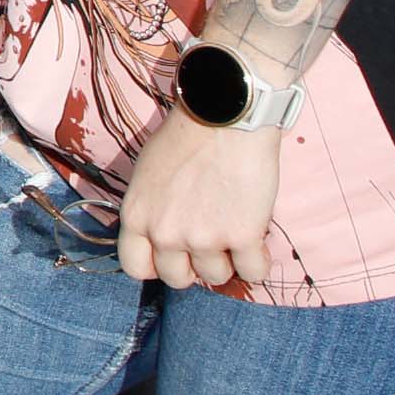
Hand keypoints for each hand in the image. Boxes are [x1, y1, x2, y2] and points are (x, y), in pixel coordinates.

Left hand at [116, 108, 280, 291]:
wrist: (225, 116)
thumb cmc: (187, 136)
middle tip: (209, 243)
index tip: (174, 256)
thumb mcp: (147, 174)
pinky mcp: (242, 236)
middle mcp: (165, 233)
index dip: (158, 265)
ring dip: (228, 260)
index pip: (136, 268)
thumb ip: (151, 209)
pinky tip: (258, 242)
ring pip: (216, 277)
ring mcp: (203, 238)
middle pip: (177, 278)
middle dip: (194, 266)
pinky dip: (258, 262)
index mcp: (136, 216)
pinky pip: (253, 273)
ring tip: (234, 231)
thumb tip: (161, 236)